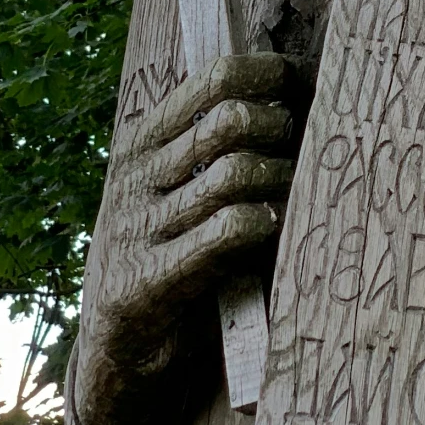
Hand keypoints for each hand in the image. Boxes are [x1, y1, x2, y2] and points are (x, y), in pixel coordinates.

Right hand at [71, 52, 301, 424]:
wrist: (116, 350)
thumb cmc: (168, 251)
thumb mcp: (176, 187)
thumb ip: (215, 145)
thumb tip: (298, 91)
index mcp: (142, 140)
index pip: (216, 76)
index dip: (272, 74)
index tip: (308, 82)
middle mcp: (135, 176)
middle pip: (231, 120)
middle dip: (280, 129)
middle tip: (302, 149)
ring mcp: (138, 228)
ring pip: (233, 174)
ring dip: (279, 181)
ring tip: (292, 193)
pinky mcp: (146, 281)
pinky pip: (222, 233)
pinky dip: (258, 224)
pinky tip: (271, 228)